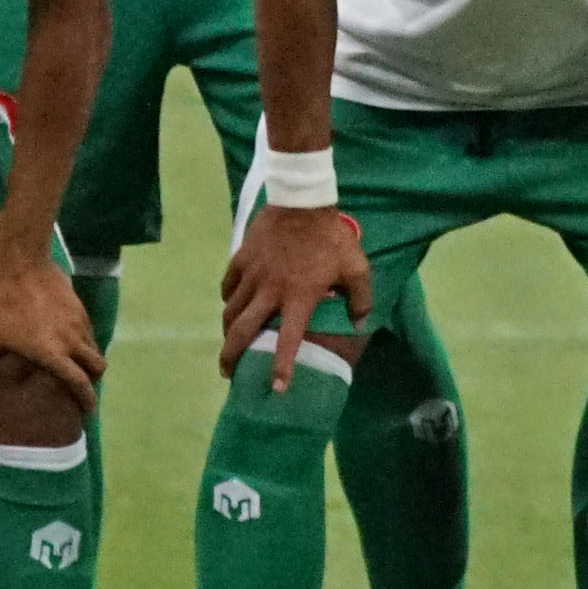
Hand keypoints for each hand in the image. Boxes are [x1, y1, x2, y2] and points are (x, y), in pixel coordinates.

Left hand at [0, 247, 104, 413]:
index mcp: (52, 353)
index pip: (79, 383)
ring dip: (89, 358)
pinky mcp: (79, 305)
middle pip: (97, 366)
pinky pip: (89, 329)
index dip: (86, 399)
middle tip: (81, 386)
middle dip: (93, 379)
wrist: (18, 261)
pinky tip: (68, 337)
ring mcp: (78, 320)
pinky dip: (84, 339)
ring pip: (95, 346)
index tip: (87, 411)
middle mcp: (72, 339)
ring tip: (74, 362)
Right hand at [217, 202, 368, 384]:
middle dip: (231, 356)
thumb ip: (360, 298)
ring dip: (227, 330)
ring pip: (230, 310)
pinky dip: (228, 298)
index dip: (281, 367)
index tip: (277, 388)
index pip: (287, 341)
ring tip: (228, 342)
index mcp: (298, 299)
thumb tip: (360, 323)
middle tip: (228, 373)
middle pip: (242, 332)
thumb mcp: (356, 266)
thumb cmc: (331, 236)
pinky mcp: (242, 258)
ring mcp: (252, 275)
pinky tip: (230, 302)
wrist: (302, 200)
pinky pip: (228, 285)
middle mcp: (270, 292)